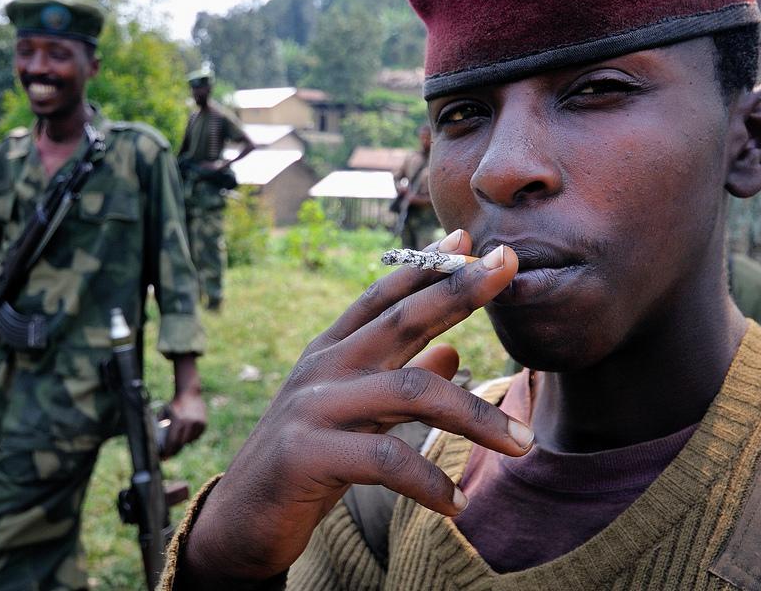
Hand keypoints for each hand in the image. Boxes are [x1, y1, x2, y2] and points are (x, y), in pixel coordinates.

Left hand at [160, 390, 207, 457]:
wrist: (190, 394)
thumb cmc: (174, 404)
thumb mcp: (164, 413)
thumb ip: (160, 425)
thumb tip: (153, 440)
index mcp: (178, 420)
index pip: (173, 441)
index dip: (168, 451)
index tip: (163, 458)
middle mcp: (189, 422)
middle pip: (181, 444)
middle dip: (174, 451)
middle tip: (168, 455)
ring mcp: (198, 424)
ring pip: (189, 441)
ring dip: (182, 444)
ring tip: (176, 443)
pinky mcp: (204, 424)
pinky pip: (196, 437)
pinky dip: (190, 438)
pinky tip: (185, 435)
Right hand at [180, 230, 531, 586]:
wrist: (239, 522)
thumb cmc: (306, 462)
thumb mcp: (357, 415)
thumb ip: (399, 380)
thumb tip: (452, 353)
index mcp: (332, 352)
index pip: (383, 297)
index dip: (425, 265)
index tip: (469, 238)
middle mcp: (323, 369)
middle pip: (400, 319)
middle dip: (457, 289)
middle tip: (509, 263)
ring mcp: (312, 407)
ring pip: (410, 391)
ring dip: (475, 416)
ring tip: (522, 444)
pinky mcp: (307, 454)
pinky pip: (386, 459)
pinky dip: (429, 482)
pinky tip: (457, 504)